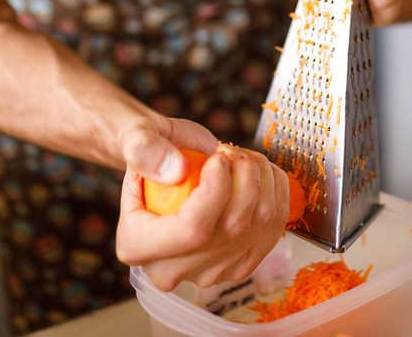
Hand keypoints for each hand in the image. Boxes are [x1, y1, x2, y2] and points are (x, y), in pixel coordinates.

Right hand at [115, 135, 290, 290]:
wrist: (165, 166)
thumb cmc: (148, 152)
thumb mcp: (135, 138)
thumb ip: (145, 150)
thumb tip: (177, 171)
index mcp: (138, 245)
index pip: (191, 230)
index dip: (216, 190)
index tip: (219, 158)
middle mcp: (173, 269)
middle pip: (231, 229)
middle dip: (244, 179)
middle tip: (231, 151)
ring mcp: (210, 272)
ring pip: (258, 226)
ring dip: (262, 181)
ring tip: (243, 157)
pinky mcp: (239, 264)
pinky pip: (273, 229)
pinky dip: (276, 193)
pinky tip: (261, 173)